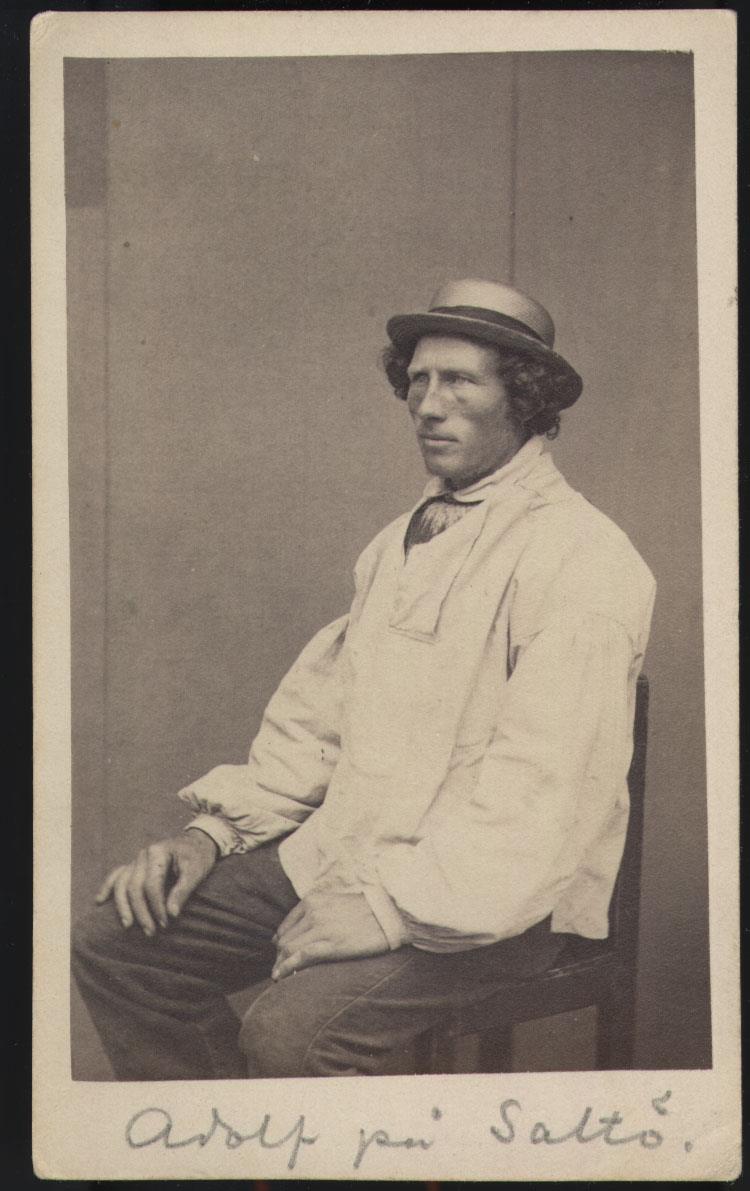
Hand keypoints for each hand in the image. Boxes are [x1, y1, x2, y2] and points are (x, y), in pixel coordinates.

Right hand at [94, 829, 217, 934]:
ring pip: (122, 883)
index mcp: (158, 852)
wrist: (198, 842)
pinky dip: (107, 887)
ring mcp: (137, 859)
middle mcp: (143, 855)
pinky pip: (116, 875)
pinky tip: (99, 901)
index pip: (152, 885)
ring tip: (127, 925)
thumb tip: (172, 914)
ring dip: (123, 906)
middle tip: (150, 932)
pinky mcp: (135, 865)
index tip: (165, 923)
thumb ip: (183, 891)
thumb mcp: (196, 871)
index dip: (156, 906)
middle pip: (134, 886)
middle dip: (141, 911)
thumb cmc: (199, 857)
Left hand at [272, 886, 388, 979]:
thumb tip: (302, 932)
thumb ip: (317, 912)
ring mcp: (321, 928)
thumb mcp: (336, 903)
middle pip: (285, 939)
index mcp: (313, 900)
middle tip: (279, 968)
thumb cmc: (367, 911)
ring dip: (280, 964)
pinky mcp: (330, 945)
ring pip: (289, 949)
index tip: (280, 953)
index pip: (286, 925)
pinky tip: (279, 976)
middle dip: (279, 956)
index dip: (281, 942)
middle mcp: (313, 912)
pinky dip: (286, 967)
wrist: (389, 914)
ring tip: (278, 975)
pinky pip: (300, 957)